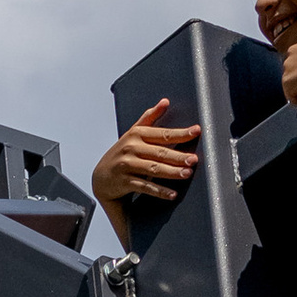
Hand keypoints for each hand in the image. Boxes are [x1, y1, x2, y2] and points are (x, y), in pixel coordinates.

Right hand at [90, 100, 198, 224]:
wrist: (100, 177)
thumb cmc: (121, 153)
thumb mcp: (133, 133)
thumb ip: (150, 117)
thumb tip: (165, 102)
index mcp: (136, 134)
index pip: (162, 134)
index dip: (180, 133)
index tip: (196, 131)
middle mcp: (131, 148)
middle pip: (159, 152)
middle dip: (178, 156)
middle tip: (193, 159)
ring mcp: (126, 165)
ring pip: (153, 169)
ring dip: (171, 172)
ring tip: (186, 174)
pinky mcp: (124, 182)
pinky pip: (144, 186)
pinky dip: (159, 191)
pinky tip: (172, 194)